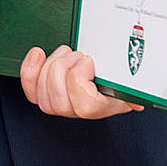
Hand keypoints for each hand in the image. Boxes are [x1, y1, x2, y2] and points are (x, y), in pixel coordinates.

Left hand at [20, 45, 142, 119]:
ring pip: (42, 92)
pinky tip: (38, 54)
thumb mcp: (129, 79)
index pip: (84, 105)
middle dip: (64, 67)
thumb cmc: (116, 75)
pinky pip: (30, 89)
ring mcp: (60, 105)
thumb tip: (137, 102)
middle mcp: (79, 111)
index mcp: (102, 107)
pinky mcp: (43, 94)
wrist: (105, 72)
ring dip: (52, 64)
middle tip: (76, 55)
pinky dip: (30, 69)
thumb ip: (134, 88)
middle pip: (57, 98)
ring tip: (66, 54)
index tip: (89, 61)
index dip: (79, 78)